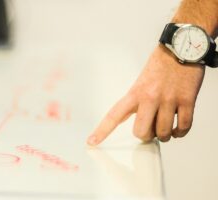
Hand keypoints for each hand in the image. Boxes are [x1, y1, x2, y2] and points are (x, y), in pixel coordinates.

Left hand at [87, 45, 204, 144]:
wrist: (183, 46)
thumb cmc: (162, 64)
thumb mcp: (142, 81)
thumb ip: (138, 101)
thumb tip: (140, 122)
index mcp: (135, 92)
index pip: (113, 115)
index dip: (102, 131)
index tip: (91, 142)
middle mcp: (149, 97)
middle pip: (141, 132)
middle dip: (145, 136)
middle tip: (150, 130)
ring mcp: (169, 99)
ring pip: (163, 133)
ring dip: (165, 135)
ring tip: (166, 128)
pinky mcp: (187, 99)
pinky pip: (183, 126)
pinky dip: (180, 132)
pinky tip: (177, 128)